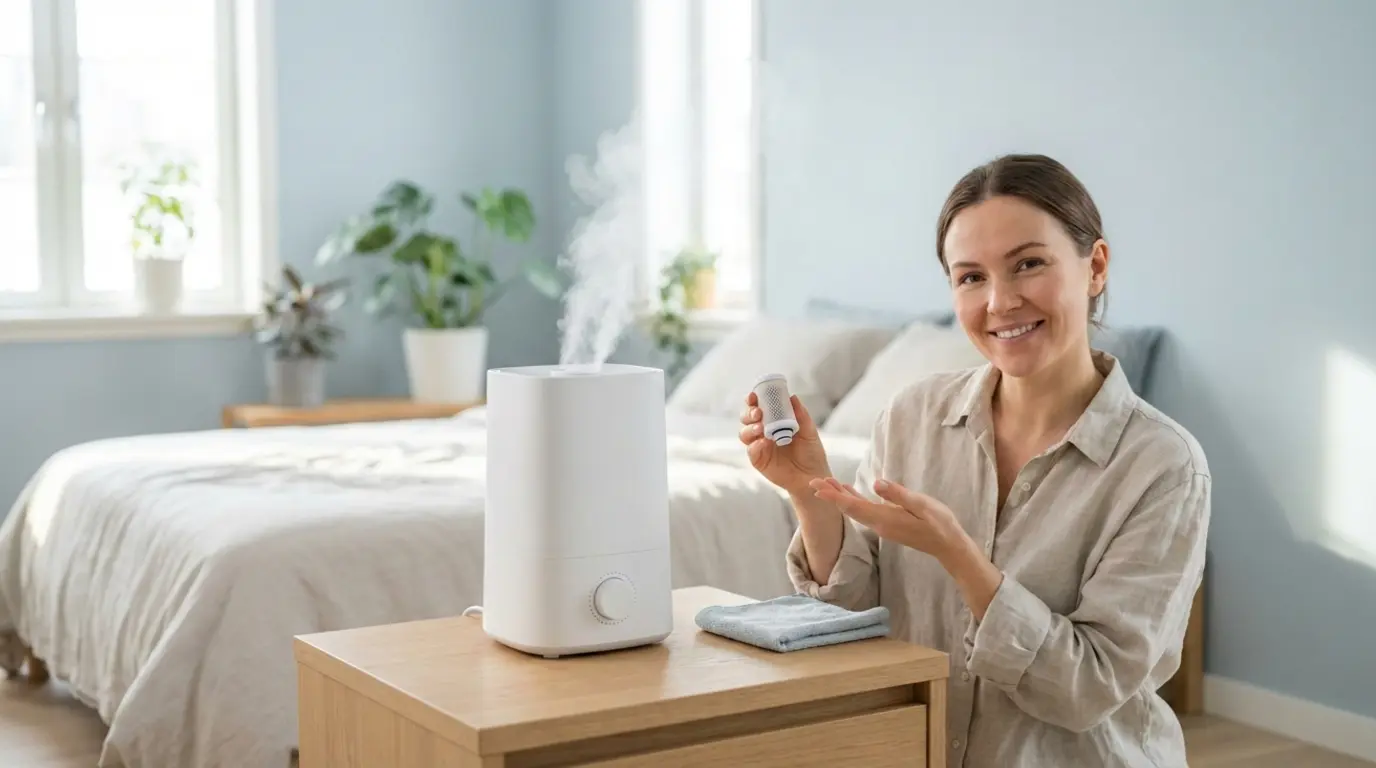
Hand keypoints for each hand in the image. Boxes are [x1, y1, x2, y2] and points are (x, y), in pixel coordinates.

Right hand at [739, 391, 829, 494]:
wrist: (812, 476)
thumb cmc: (811, 453)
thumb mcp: (809, 431)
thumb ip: (801, 414)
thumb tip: (792, 397)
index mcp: (774, 421)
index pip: (759, 406)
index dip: (753, 400)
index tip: (754, 395)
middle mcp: (763, 432)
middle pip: (747, 418)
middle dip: (749, 413)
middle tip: (758, 413)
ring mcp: (759, 446)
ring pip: (744, 433)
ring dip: (750, 428)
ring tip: (761, 428)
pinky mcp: (758, 460)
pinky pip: (751, 450)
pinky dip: (755, 445)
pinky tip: (764, 442)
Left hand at [811, 476, 1003, 618]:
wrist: (948, 546)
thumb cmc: (939, 524)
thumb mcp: (922, 505)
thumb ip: (898, 494)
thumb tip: (876, 483)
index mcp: (885, 519)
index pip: (853, 506)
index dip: (834, 496)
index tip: (817, 487)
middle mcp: (879, 524)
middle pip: (849, 508)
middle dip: (831, 495)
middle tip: (813, 481)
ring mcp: (883, 526)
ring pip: (856, 509)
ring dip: (840, 496)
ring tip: (827, 482)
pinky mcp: (888, 524)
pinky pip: (865, 511)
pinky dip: (854, 500)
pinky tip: (849, 492)